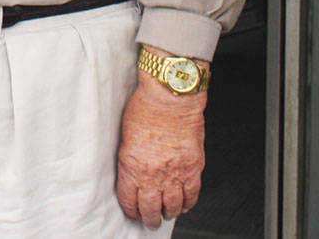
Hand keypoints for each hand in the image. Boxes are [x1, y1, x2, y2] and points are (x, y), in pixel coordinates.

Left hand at [116, 52, 206, 228]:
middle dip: (149, 218)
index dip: (130, 209)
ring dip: (169, 213)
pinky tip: (184, 205)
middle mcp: (154, 174)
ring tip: (166, 214)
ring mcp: (175, 173)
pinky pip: (192, 195)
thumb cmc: (145, 108)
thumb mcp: (125, 135)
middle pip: (151, 208)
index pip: (129, 199)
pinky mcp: (193, 168)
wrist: (171, 97)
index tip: (131, 210)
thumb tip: (132, 171)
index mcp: (132, 166)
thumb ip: (129, 158)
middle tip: (149, 221)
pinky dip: (188, 203)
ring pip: (173, 206)